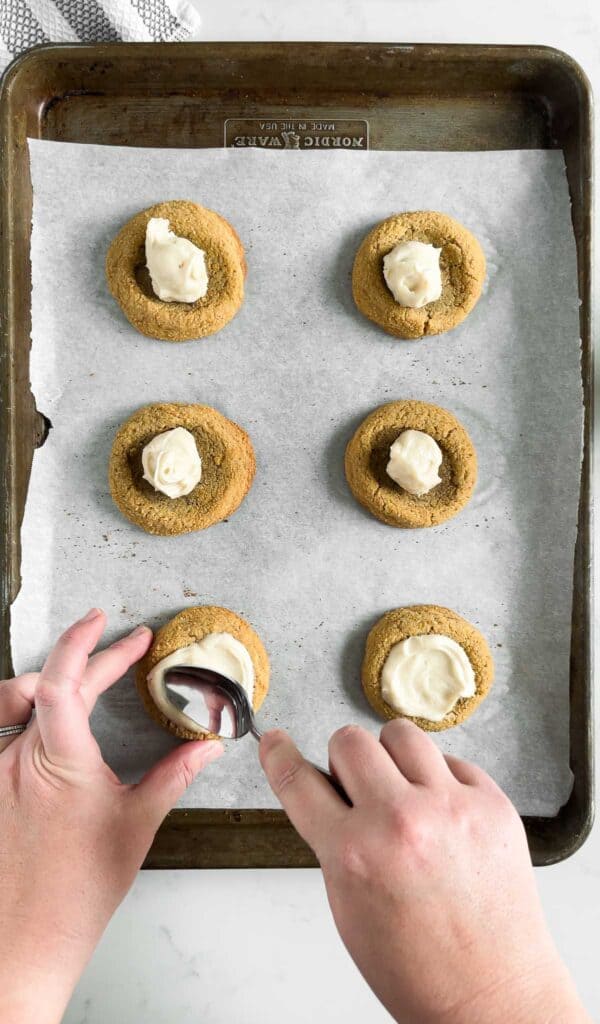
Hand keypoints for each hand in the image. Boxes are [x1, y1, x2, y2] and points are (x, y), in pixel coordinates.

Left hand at [0, 609, 222, 1023]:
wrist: (25, 939)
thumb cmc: (76, 893)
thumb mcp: (135, 826)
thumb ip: (173, 776)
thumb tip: (206, 747)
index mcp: (61, 765)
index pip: (62, 683)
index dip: (85, 643)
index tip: (110, 624)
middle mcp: (19, 761)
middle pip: (48, 684)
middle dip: (91, 658)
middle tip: (125, 650)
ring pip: (16, 702)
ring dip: (48, 680)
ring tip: (79, 677)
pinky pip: (1, 728)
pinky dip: (22, 707)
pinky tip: (37, 710)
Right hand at [260, 722, 589, 1023]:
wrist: (489, 994)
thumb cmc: (416, 965)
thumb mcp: (348, 904)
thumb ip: (334, 839)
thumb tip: (330, 787)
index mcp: (353, 853)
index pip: (299, 781)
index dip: (278, 756)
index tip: (276, 741)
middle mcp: (400, 821)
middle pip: (349, 740)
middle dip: (346, 762)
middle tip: (360, 789)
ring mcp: (451, 808)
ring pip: (401, 734)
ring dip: (392, 757)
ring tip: (403, 791)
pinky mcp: (491, 804)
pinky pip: (452, 759)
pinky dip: (440, 780)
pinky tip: (444, 816)